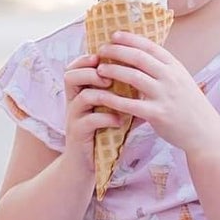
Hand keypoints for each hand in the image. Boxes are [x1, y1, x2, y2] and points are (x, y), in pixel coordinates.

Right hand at [60, 52, 125, 179]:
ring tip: (116, 96)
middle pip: (70, 76)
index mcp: (80, 91)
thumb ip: (122, 93)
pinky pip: (89, 121)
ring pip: (81, 97)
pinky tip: (120, 121)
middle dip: (89, 72)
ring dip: (100, 94)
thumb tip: (149, 77)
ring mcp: (74, 118)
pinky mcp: (78, 134)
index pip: (76, 66)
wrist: (87, 163)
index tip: (104, 56)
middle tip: (107, 77)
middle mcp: (73, 101)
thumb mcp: (111, 108)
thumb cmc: (102, 131)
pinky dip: (106, 118)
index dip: (87, 58)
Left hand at [93, 32, 219, 156]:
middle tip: (101, 50)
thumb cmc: (189, 105)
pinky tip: (101, 96)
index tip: (114, 35)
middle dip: (117, 51)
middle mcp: (170, 77)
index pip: (150, 46)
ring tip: (99, 69)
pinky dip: (113, 99)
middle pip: (138, 58)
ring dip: (113, 71)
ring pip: (133, 77)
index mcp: (175, 67)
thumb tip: (140, 54)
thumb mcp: (181, 80)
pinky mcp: (158, 114)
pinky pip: (131, 104)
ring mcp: (164, 95)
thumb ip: (163, 68)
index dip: (130, 39)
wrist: (204, 132)